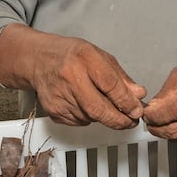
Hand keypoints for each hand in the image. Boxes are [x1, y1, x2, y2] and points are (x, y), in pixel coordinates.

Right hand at [0, 24, 145, 129]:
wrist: (38, 60)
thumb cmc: (70, 55)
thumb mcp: (99, 57)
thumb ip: (120, 77)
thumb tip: (138, 94)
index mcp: (84, 58)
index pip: (111, 85)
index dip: (127, 102)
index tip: (137, 110)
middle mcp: (70, 77)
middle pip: (99, 109)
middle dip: (119, 120)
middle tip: (130, 121)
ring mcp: (59, 96)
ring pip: (91, 118)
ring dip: (104, 117)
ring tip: (105, 104)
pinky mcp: (53, 111)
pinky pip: (80, 121)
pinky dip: (89, 117)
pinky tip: (85, 103)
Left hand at [141, 59, 176, 144]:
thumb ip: (167, 91)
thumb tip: (153, 108)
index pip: (172, 110)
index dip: (154, 114)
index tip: (147, 113)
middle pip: (176, 129)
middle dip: (157, 128)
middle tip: (150, 122)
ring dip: (166, 134)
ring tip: (161, 123)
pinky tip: (175, 127)